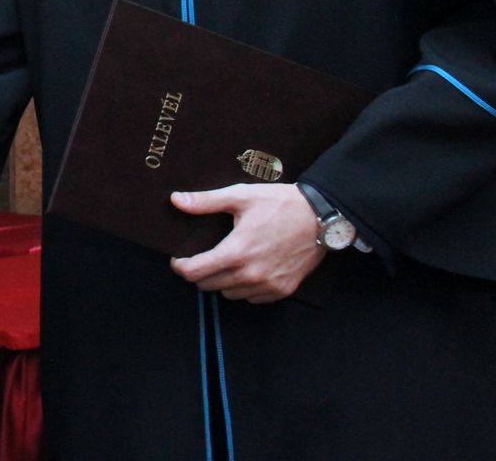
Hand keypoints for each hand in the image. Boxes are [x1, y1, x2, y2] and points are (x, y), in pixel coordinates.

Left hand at [168, 183, 323, 302]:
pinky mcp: (282, 290)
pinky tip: (246, 270)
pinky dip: (243, 288)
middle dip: (199, 273)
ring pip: (229, 293)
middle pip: (208, 285)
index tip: (179, 259)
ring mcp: (268, 285)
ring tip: (225, 262)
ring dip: (221, 281)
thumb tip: (176, 200)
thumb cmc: (279, 204)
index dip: (181, 266)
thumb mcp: (240, 196)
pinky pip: (251, 298)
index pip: (195, 272)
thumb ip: (205, 202)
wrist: (320, 218)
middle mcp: (251, 274)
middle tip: (201, 258)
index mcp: (236, 252)